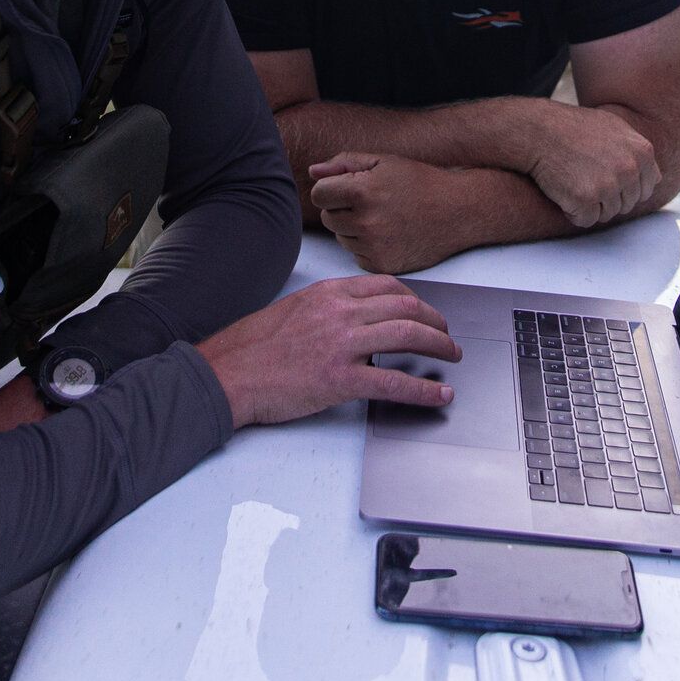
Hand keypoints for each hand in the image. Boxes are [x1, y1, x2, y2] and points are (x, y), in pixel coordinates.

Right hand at [197, 275, 460, 427]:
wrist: (227, 374)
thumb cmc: (251, 348)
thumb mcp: (292, 310)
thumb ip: (327, 311)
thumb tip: (354, 323)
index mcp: (328, 294)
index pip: (386, 286)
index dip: (414, 299)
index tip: (424, 311)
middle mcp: (340, 312)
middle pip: (406, 307)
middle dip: (435, 320)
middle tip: (447, 334)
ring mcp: (342, 345)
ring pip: (409, 336)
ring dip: (439, 346)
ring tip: (452, 356)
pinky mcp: (341, 380)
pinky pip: (395, 382)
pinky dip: (424, 389)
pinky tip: (440, 394)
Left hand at [308, 153, 469, 274]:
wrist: (458, 210)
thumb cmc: (420, 182)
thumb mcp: (383, 162)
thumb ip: (344, 163)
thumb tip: (313, 171)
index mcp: (361, 191)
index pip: (318, 194)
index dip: (332, 188)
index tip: (349, 187)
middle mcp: (365, 222)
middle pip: (327, 218)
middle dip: (342, 209)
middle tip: (370, 202)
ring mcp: (374, 246)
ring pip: (341, 238)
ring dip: (353, 228)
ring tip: (383, 217)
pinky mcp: (383, 265)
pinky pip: (356, 256)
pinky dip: (367, 247)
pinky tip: (389, 234)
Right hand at [520, 104, 659, 227]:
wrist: (539, 130)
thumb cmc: (574, 128)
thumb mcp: (615, 128)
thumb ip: (637, 151)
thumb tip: (655, 176)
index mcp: (642, 152)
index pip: (647, 188)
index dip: (626, 187)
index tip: (606, 178)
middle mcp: (630, 169)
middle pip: (627, 203)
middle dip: (607, 197)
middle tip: (584, 177)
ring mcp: (609, 185)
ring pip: (607, 214)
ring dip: (590, 205)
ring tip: (573, 180)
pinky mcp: (586, 199)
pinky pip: (586, 220)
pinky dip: (574, 211)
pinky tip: (564, 190)